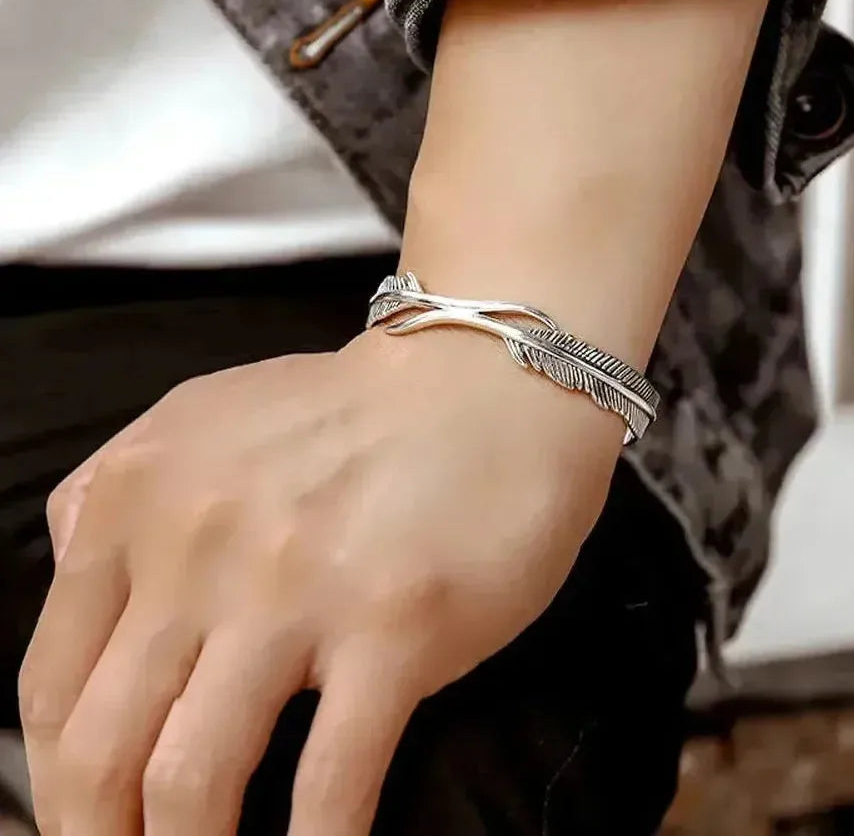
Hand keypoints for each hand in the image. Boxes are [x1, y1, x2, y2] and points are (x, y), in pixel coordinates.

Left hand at [19, 327, 622, 835]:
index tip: (86, 821)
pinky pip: (331, 781)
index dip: (52, 783)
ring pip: (193, 780)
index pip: (52, 682)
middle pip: (103, 750)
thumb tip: (66, 573)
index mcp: (142, 497)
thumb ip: (115, 492)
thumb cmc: (353, 411)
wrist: (486, 378)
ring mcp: (296, 587)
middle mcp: (200, 544)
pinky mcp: (394, 625)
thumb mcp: (204, 419)